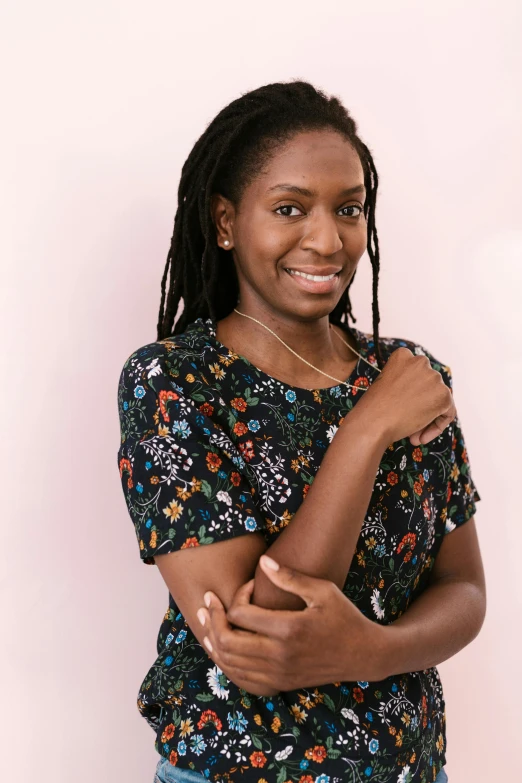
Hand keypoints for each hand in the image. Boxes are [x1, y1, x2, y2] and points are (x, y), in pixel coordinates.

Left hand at [197, 556, 389, 695]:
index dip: (236, 596)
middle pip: (227, 641)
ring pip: (230, 663)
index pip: (241, 614)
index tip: (248, 585)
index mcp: (288, 629)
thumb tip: (262, 562)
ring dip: (212, 641)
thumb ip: (290, 577)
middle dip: (211, 620)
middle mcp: (279, 656)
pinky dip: (226, 663)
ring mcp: (278, 674)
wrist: (363, 655)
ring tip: (206, 622)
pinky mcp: (280, 684)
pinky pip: (242, 679)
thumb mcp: (322, 591)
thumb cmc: (344, 616)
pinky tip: (221, 648)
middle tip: (207, 602)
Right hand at [358, 347, 456, 445]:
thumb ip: (405, 384)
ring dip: (427, 419)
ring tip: (412, 435)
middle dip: (421, 407)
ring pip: (438, 401)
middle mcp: (420, 361)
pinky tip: (420, 437)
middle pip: (429, 387)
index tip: (402, 409)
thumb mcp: (386, 385)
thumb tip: (423, 399)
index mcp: (403, 356)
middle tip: (408, 425)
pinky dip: (437, 427)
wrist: (373, 421)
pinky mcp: (444, 394)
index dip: (412, 395)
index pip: (416, 375)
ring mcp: (434, 377)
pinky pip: (447, 413)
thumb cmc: (374, 408)